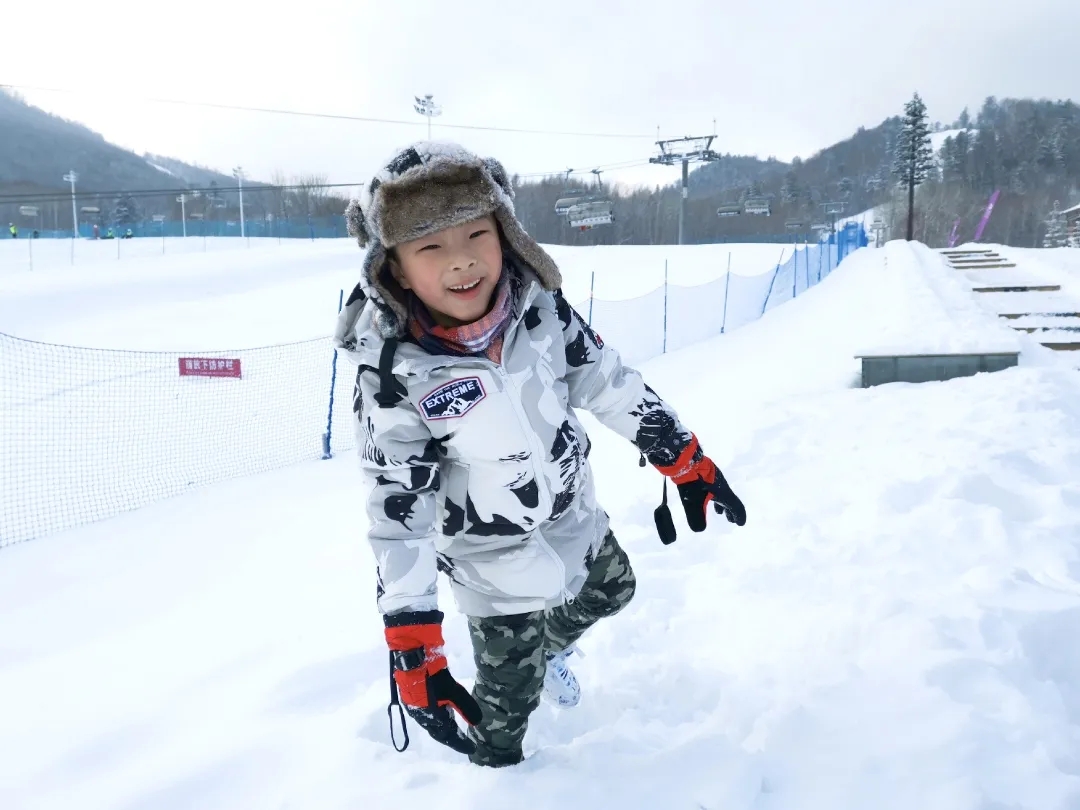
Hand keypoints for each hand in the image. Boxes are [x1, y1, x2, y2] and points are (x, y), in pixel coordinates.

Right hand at [384, 610, 482, 754]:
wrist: (412, 655)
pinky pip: (427, 710)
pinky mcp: (412, 693)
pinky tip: (442, 710)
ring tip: (454, 728)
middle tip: (463, 741)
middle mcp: (419, 715)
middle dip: (450, 736)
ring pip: (431, 720)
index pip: (446, 736)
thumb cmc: (432, 675)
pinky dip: (437, 714)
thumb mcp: (453, 691)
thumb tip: (478, 724)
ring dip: (443, 725)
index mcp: (428, 718)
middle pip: (437, 731)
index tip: (471, 749)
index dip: (459, 743)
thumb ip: (465, 708)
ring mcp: (414, 704)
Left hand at [656, 435, 746, 530]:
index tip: (740, 524)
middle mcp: (722, 484)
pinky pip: (713, 487)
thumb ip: (697, 518)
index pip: (735, 506)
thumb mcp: (693, 503)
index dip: (738, 516)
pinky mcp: (705, 472)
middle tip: (729, 519)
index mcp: (723, 492)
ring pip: (721, 493)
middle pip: (729, 499)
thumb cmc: (692, 482)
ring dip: (721, 503)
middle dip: (729, 511)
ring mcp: (714, 477)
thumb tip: (699, 529)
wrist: (685, 460)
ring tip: (718, 511)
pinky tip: (705, 495)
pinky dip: (713, 496)